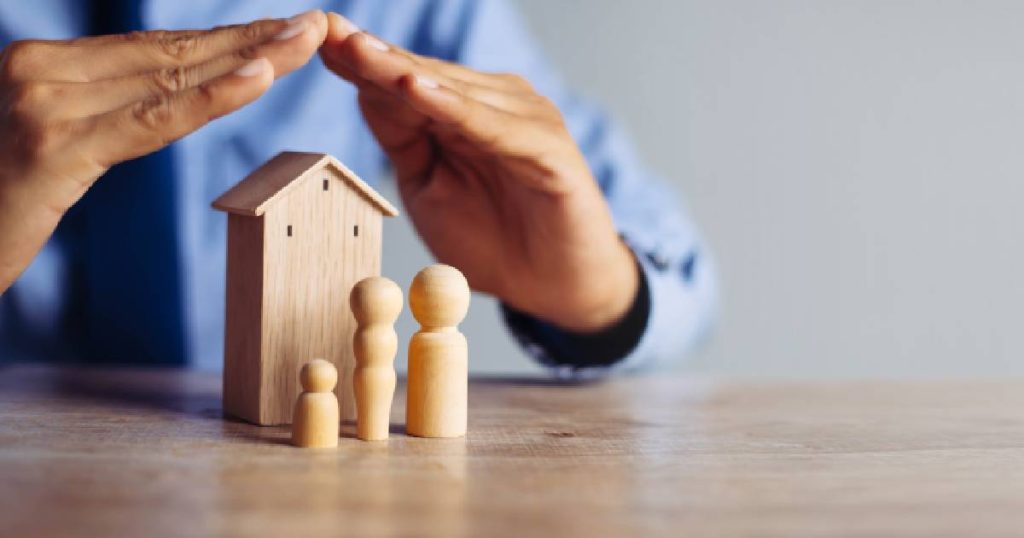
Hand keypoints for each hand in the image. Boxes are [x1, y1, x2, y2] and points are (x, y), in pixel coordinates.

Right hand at [0, 10, 328, 291]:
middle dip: (252, 39)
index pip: (155, 50)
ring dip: (250, 59)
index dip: (225, 39)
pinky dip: (211, 99)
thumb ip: (95, 118)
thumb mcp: (47, 150)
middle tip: (315, 25)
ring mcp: (44, 103)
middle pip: (172, 53)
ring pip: (171, 78)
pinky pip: (151, 120)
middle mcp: (41, 69)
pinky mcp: (54, 148)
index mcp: (44, 65)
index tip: (282, 31)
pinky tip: (259, 77)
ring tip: (307, 40)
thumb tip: (153, 101)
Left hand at [320, 14, 637, 332]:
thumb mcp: (428, 186)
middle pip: (423, 75)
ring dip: (402, 71)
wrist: (555, 288)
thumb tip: (364, 89)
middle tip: (324, 30)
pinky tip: (416, 90)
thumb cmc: (494, 239)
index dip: (358, 61)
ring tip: (357, 51)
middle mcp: (496, 103)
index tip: (311, 39)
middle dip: (371, 55)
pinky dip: (455, 108)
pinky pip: (494, 127)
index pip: (403, 79)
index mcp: (462, 112)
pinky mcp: (549, 148)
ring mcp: (526, 120)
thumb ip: (402, 139)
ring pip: (453, 92)